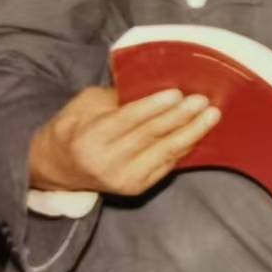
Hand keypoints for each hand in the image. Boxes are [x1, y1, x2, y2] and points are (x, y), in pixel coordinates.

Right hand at [29, 85, 220, 197]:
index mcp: (91, 137)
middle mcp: (108, 162)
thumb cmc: (75, 128)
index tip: (177, 93)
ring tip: (211, 116)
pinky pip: (167, 165)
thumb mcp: (86, 104)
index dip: (154, 106)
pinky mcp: (136, 188)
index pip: (128, 120)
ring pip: (164, 153)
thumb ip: (117, 98)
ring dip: (191, 133)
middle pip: (151, 136)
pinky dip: (184, 148)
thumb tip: (154, 83)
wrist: (60, 167)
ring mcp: (124, 179)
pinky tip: (199, 133)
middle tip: (203, 101)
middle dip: (180, 118)